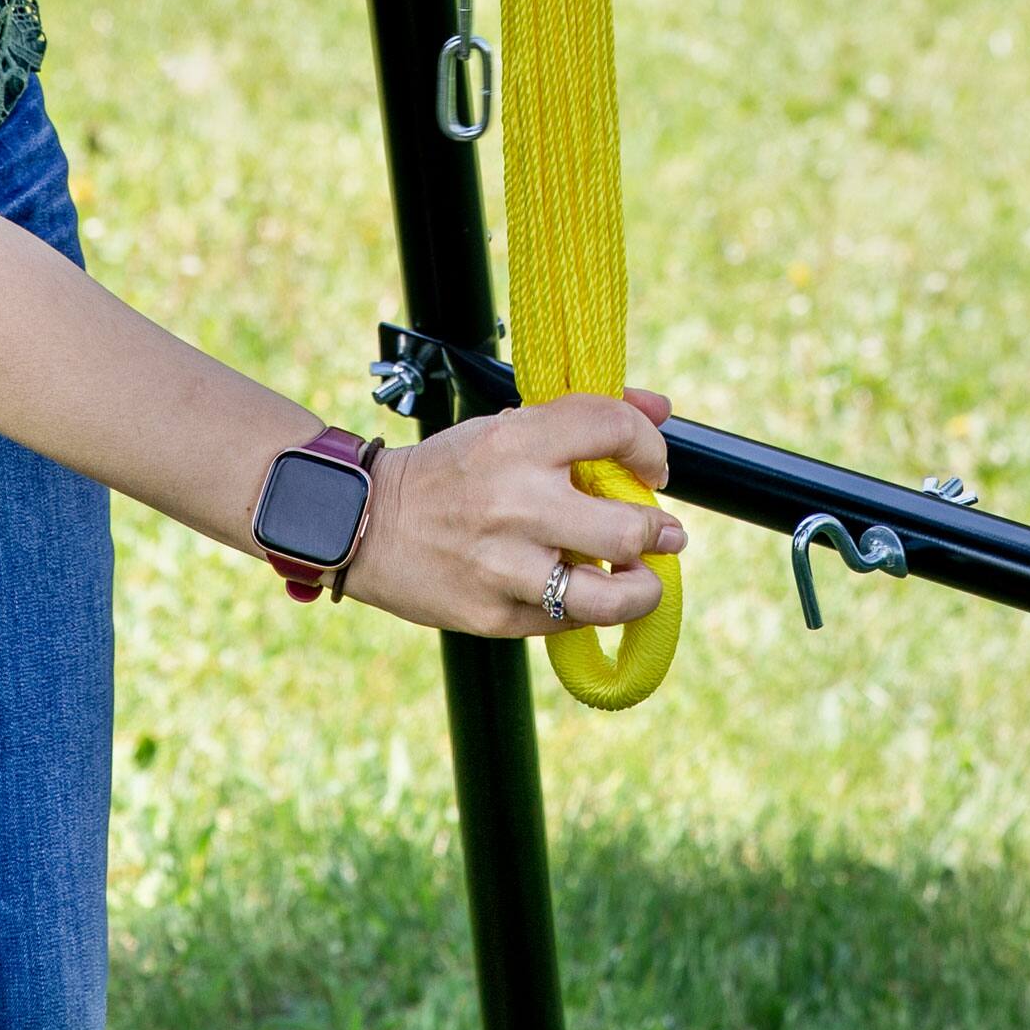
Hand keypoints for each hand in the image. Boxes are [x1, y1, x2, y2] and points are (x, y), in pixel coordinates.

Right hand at [346, 389, 687, 637]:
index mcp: (517, 442)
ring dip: (643, 589)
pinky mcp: (495, 615)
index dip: (651, 448)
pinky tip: (583, 591)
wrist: (366, 523)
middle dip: (660, 533)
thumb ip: (585, 415)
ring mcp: (505, 566)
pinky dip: (587, 608)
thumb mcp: (507, 427)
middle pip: (628, 528)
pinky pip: (569, 622)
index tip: (651, 468)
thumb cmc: (449, 471)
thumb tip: (660, 408)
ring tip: (643, 579)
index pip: (614, 429)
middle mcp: (515, 503)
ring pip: (610, 597)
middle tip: (664, 534)